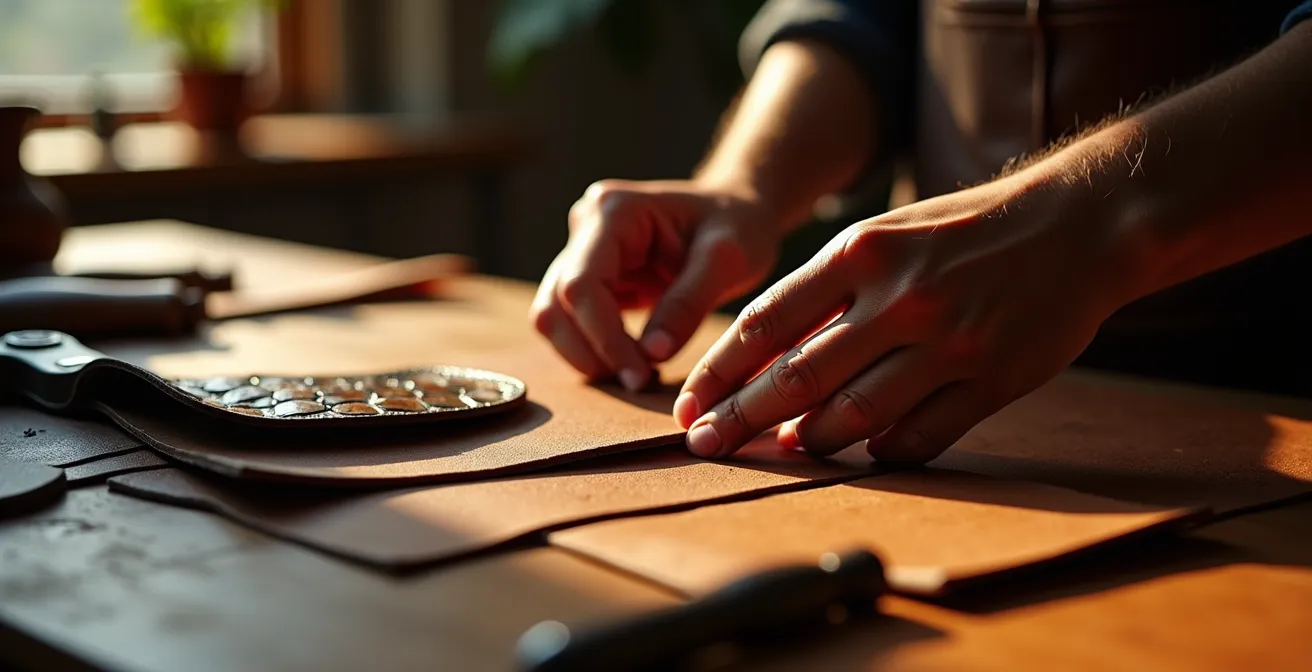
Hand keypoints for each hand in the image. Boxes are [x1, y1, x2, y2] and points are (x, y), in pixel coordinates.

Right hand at [531, 179, 780, 389]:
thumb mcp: (727, 261)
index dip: (603, 337)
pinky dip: (596, 350)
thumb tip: (652, 354)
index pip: (581, 284)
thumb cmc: (737, 226)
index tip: (640, 375)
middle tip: (641, 381)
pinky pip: (572, 322)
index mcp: (614, 211)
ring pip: (554, 317)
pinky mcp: (589, 278)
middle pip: (557, 304)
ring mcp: (582, 251)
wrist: (737, 213)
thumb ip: (688, 304)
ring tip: (639, 375)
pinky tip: (635, 362)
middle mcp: (586, 226)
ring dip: (587, 355)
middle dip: (593, 351)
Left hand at [675, 170, 1141, 461]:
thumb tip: (767, 363)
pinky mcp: (994, 380)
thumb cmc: (966, 229)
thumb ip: (828, 293)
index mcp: (862, 252)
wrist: (1080, 221)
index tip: (688, 405)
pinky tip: (865, 455)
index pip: (765, 323)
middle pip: (797, 377)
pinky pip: (922, 437)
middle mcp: (899, 298)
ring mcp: (949, 343)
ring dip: (809, 442)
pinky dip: (884, 453)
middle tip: (703, 447)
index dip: (718, 372)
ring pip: (854, 415)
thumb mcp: (887, 235)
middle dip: (740, 420)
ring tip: (782, 451)